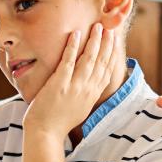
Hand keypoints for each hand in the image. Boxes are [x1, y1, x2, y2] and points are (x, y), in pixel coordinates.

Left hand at [23, 23, 119, 139]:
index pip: (107, 71)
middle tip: (110, 27)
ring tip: (97, 26)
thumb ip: (86, 95)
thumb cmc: (58, 123)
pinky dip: (73, 47)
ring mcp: (74, 87)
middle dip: (107, 43)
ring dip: (94, 41)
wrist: (45, 134)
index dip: (113, 54)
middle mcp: (87, 90)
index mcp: (92, 95)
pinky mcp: (59, 84)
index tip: (115, 40)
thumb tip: (90, 86)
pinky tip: (76, 35)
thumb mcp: (80, 109)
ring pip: (89, 59)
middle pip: (101, 62)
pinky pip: (68, 62)